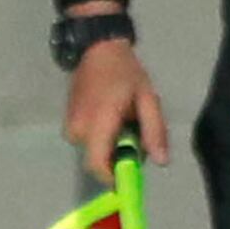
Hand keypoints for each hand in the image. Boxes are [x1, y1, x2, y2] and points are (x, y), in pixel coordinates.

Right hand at [62, 33, 167, 183]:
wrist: (97, 49)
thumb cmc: (125, 73)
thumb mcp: (148, 99)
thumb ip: (154, 131)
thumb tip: (161, 163)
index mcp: (98, 123)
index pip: (98, 166)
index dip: (114, 178)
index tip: (131, 174)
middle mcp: (79, 129)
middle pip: (100, 161)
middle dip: (119, 157)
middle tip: (135, 133)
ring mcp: (70, 127)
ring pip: (94, 153)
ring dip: (112, 146)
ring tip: (125, 121)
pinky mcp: (68, 124)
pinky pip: (88, 143)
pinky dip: (103, 138)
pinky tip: (113, 118)